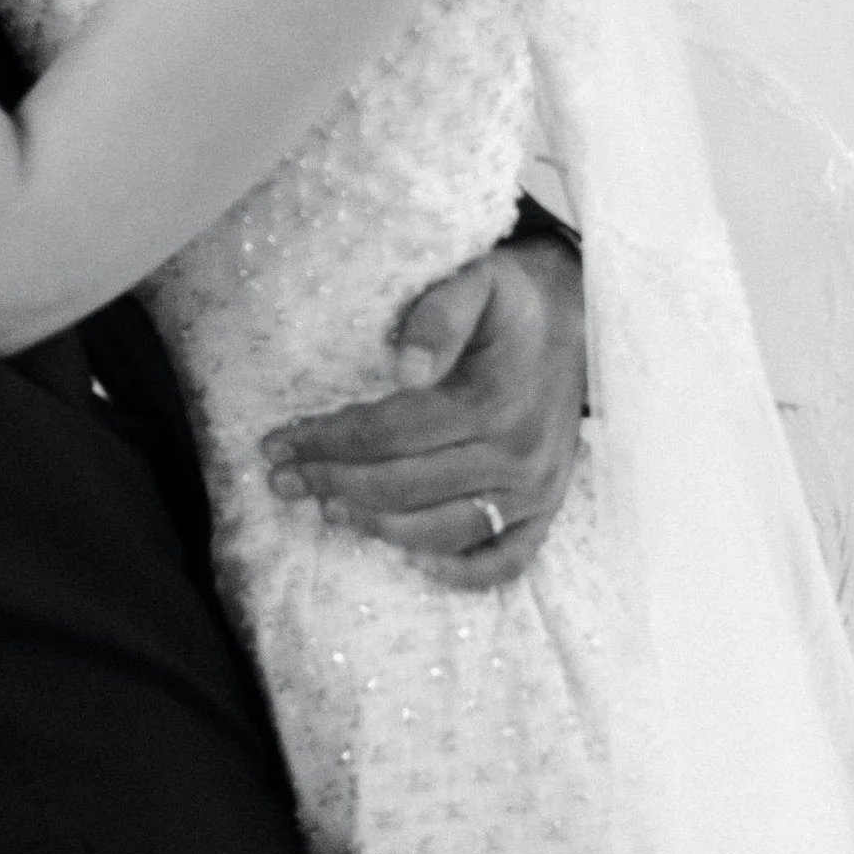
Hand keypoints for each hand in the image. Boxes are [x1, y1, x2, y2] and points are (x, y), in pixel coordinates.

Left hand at [264, 233, 586, 589]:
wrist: (575, 322)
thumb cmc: (509, 304)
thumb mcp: (477, 281)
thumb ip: (440, 314)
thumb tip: (403, 368)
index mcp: (493, 400)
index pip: (389, 433)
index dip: (327, 442)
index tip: (278, 443)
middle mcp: (517, 453)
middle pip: (405, 485)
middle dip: (333, 483)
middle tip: (284, 481)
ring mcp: (535, 488)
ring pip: (444, 529)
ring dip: (378, 526)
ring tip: (327, 509)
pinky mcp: (547, 508)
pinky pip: (506, 559)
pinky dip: (461, 572)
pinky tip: (412, 561)